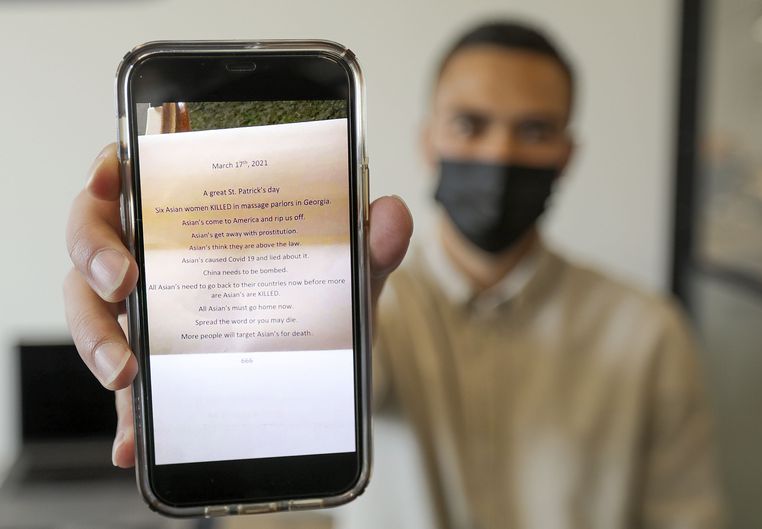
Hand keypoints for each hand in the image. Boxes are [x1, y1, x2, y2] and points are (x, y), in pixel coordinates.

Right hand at [64, 144, 412, 467]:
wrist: (318, 370)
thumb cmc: (313, 301)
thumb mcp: (340, 274)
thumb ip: (366, 245)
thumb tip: (391, 216)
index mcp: (192, 215)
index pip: (135, 173)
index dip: (108, 168)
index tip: (109, 175)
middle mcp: (156, 256)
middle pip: (93, 237)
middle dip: (94, 256)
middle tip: (124, 283)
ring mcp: (145, 312)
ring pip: (90, 310)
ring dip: (96, 339)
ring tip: (127, 373)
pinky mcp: (149, 367)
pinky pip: (122, 388)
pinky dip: (124, 417)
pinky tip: (132, 443)